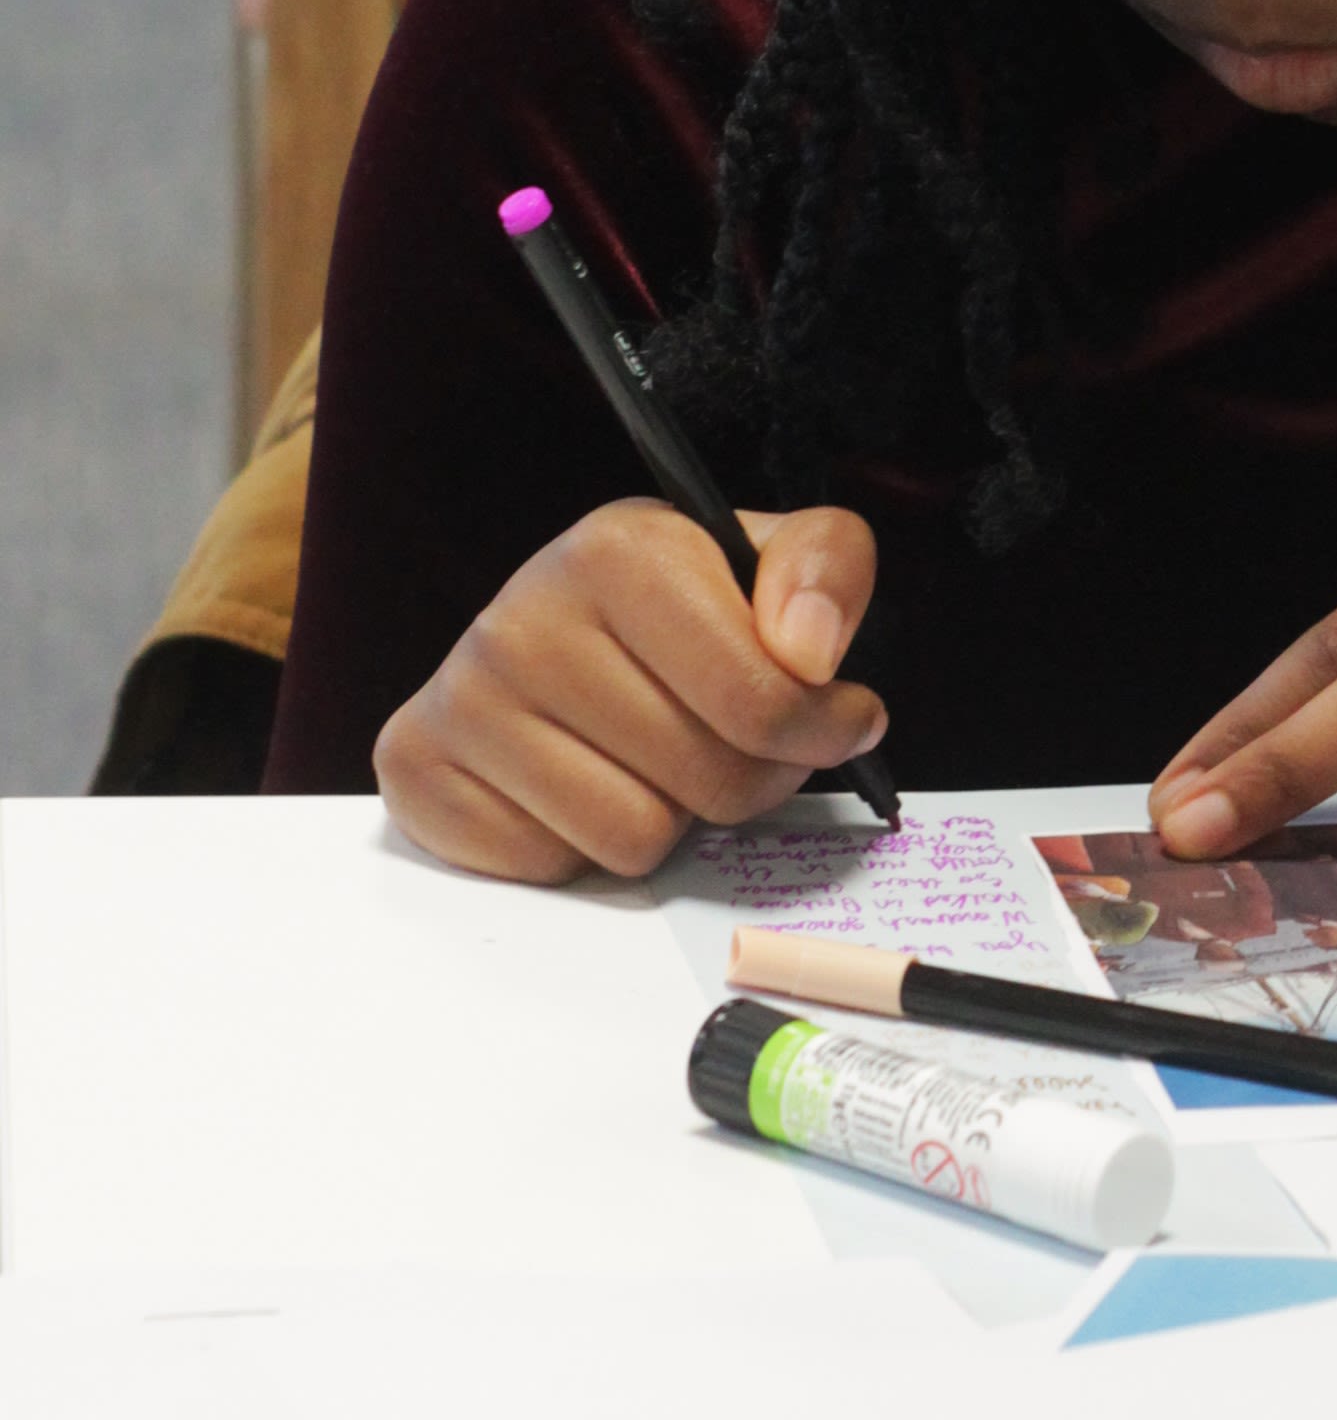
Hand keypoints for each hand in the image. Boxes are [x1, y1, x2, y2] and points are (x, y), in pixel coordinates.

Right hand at [375, 498, 887, 883]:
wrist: (551, 623)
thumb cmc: (678, 600)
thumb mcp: (768, 553)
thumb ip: (825, 567)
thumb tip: (808, 652)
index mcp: (617, 550)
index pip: (759, 699)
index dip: (821, 729)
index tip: (839, 721)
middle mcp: (519, 618)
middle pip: (706, 782)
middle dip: (747, 778)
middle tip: (738, 743)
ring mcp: (459, 698)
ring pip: (632, 841)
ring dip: (667, 817)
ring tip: (652, 757)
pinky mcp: (415, 769)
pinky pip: (551, 869)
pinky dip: (581, 846)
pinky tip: (579, 780)